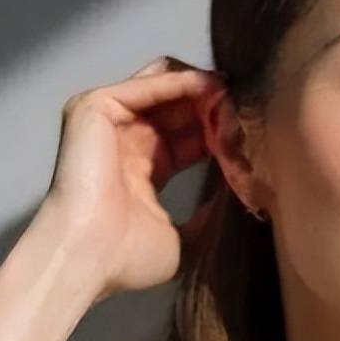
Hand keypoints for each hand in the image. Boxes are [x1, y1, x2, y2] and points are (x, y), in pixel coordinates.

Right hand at [39, 54, 225, 302]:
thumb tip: (236, 201)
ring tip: (234, 94)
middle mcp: (124, 141)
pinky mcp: (97, 105)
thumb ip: (205, 217)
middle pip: (177, 107)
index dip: (218, 131)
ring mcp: (107, 120)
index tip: (251, 131)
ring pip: (163, 87)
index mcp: (140, 170)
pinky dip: (182, 82)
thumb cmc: (125, 258)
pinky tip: (213, 88)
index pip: (185, 138)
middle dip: (213, 105)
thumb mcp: (180, 238)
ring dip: (201, 89)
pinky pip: (148, 83)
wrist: (88, 255)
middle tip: (249, 106)